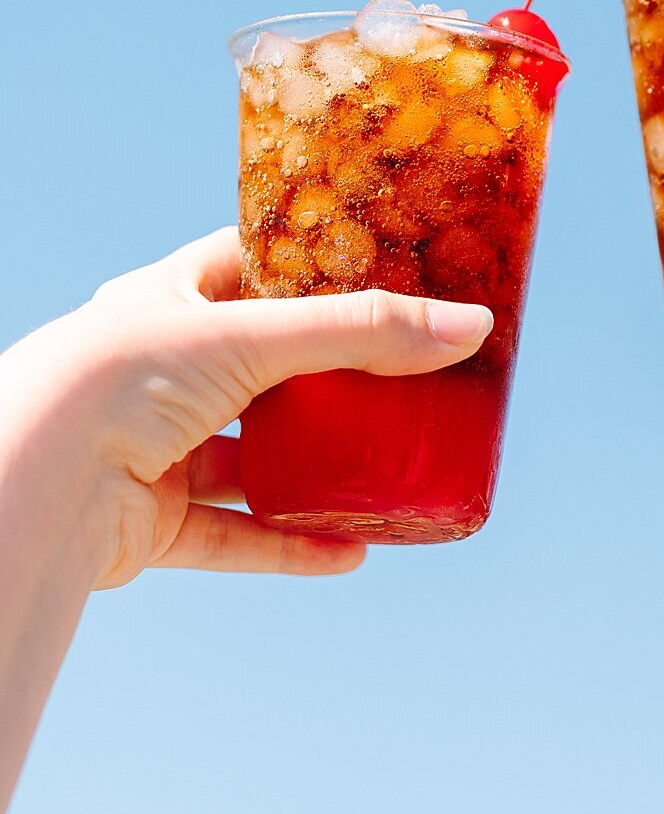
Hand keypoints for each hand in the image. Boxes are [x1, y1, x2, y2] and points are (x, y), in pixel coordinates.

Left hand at [1, 227, 493, 587]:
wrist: (36, 490)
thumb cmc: (120, 381)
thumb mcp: (250, 338)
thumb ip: (362, 332)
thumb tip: (470, 326)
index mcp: (162, 301)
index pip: (243, 263)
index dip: (307, 262)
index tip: (379, 263)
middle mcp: (156, 371)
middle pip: (261, 366)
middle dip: (329, 376)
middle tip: (404, 371)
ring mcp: (155, 447)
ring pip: (253, 457)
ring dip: (314, 467)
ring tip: (389, 465)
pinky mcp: (154, 522)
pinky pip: (236, 534)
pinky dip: (291, 543)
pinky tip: (350, 551)